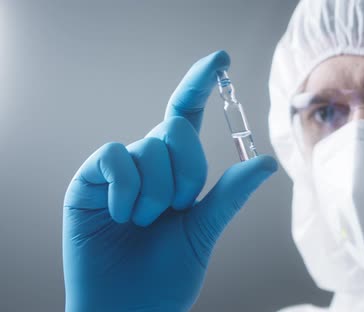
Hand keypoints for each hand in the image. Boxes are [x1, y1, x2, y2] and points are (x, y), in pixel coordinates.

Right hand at [62, 50, 276, 311]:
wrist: (130, 309)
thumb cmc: (166, 275)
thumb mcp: (204, 229)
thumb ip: (229, 194)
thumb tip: (265, 161)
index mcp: (174, 170)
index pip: (186, 114)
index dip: (201, 83)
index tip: (221, 58)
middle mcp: (146, 163)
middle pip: (175, 128)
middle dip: (188, 170)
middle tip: (176, 208)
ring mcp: (116, 171)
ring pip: (149, 145)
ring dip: (157, 192)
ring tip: (144, 223)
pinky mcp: (88, 181)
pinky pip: (114, 155)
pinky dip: (126, 188)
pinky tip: (122, 216)